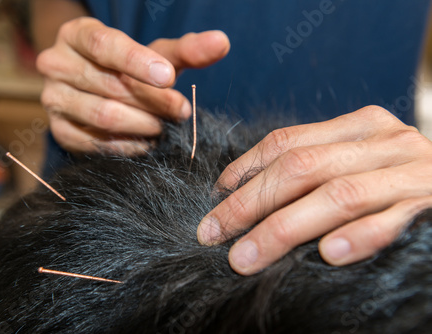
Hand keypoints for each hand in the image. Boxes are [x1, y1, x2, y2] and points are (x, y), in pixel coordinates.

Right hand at [36, 17, 229, 153]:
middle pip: (109, 85)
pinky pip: (94, 142)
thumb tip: (222, 42)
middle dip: (152, 101)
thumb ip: (187, 50)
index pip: (105, 46)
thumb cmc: (129, 67)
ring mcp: (53, 98)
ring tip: (163, 127)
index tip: (170, 78)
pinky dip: (126, 145)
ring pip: (102, 115)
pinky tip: (146, 142)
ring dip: (142, 124)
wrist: (95, 88)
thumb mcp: (156, 55)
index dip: (138, 62)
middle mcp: (56, 63)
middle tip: (181, 111)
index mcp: (78, 34)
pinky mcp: (59, 129)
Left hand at [197, 106, 431, 274]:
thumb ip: (317, 168)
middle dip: (249, 203)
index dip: (245, 169)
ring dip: (283, 229)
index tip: (215, 197)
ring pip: (337, 194)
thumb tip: (245, 194)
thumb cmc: (398, 181)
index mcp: (359, 127)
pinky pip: (391, 222)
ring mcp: (411, 173)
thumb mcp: (359, 161)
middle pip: (302, 169)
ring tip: (245, 257)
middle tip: (213, 232)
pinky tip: (327, 255)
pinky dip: (358, 237)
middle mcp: (384, 142)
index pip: (287, 142)